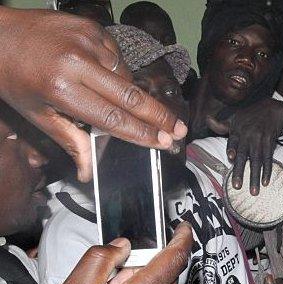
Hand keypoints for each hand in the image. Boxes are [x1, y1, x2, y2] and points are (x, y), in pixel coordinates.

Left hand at [0, 7, 185, 180]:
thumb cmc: (13, 76)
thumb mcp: (36, 114)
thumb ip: (70, 140)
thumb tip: (88, 171)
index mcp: (60, 88)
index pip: (113, 117)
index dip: (142, 133)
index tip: (164, 143)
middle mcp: (77, 62)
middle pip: (132, 95)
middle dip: (160, 116)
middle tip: (180, 130)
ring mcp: (87, 41)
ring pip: (126, 76)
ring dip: (133, 94)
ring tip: (128, 103)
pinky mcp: (92, 28)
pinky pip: (117, 57)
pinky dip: (117, 71)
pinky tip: (106, 76)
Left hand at [207, 97, 282, 195]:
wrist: (272, 110)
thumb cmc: (250, 116)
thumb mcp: (235, 118)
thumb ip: (221, 124)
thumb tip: (207, 119)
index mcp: (238, 131)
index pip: (233, 141)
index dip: (232, 149)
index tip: (230, 158)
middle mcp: (248, 136)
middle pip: (244, 156)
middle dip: (240, 171)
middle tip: (236, 187)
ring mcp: (260, 141)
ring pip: (256, 162)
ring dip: (254, 177)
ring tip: (253, 192)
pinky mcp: (270, 144)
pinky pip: (268, 160)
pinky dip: (267, 171)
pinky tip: (265, 182)